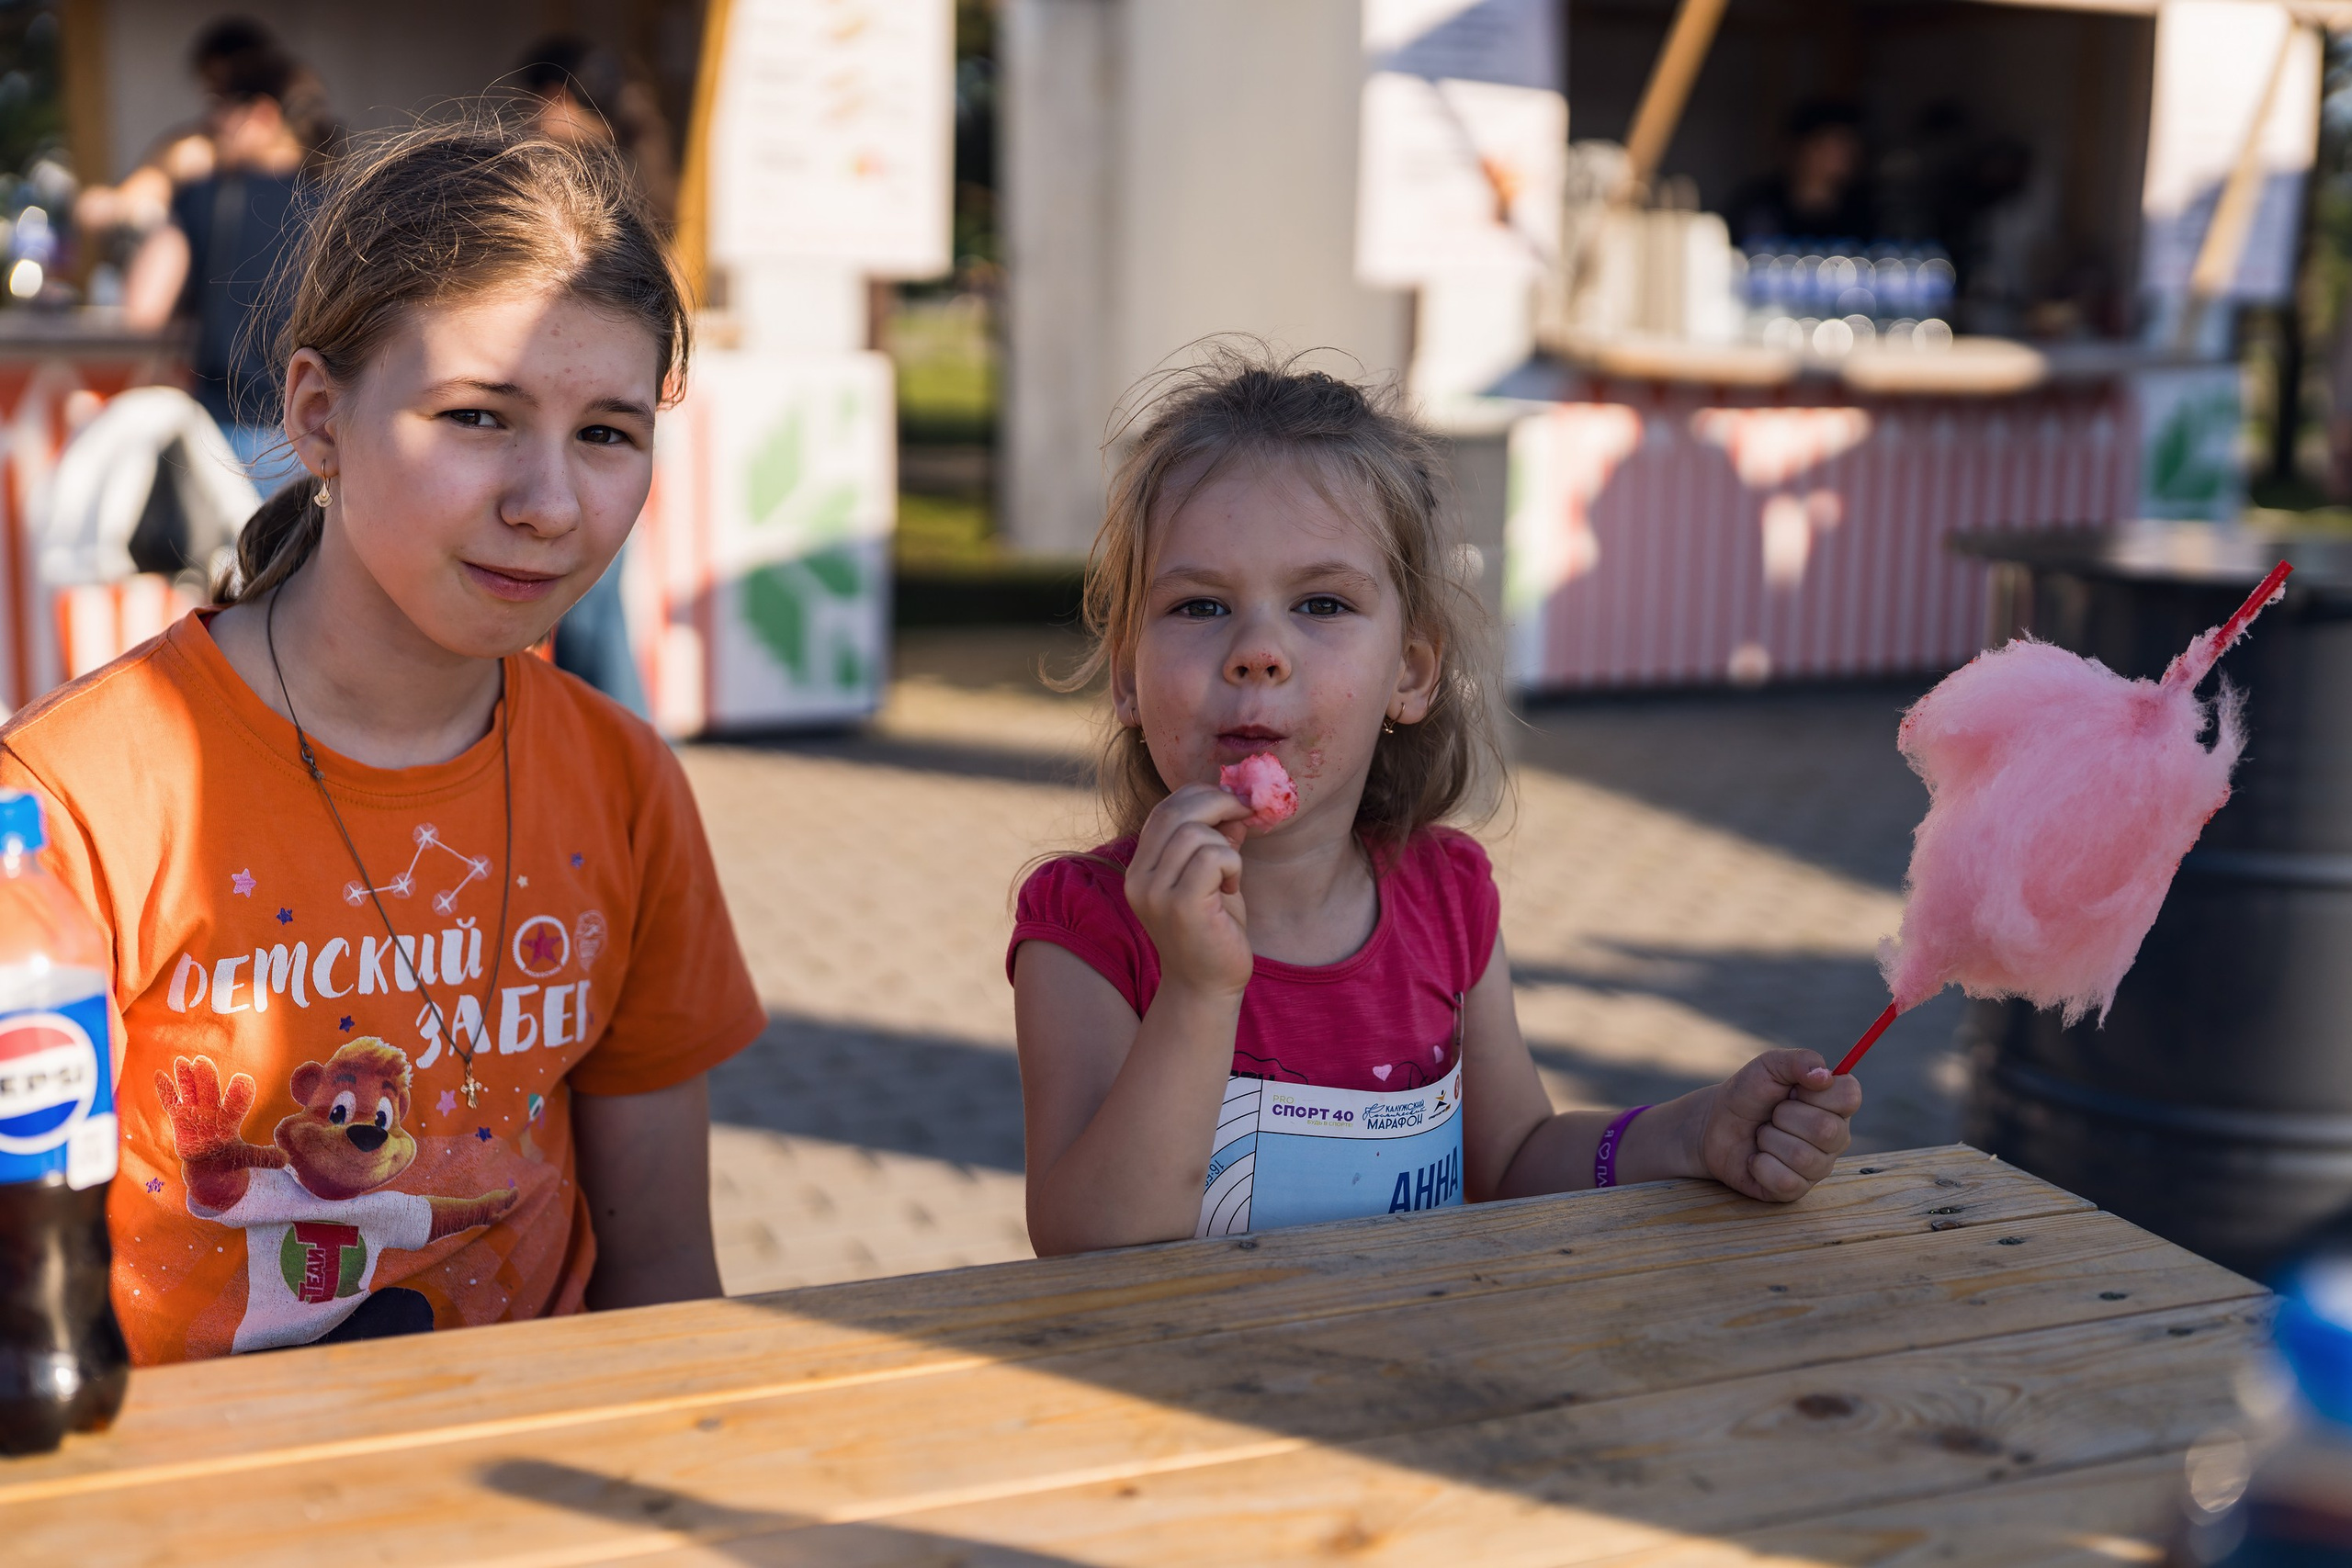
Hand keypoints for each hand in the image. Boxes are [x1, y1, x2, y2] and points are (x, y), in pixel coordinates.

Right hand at [154, 1055, 261, 1164]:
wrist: (209, 1165)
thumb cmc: (230, 1159)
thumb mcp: (246, 1159)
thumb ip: (264, 1157)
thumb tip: (286, 1159)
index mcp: (231, 1118)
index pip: (238, 1101)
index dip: (240, 1092)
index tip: (243, 1080)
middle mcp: (213, 1111)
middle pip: (210, 1091)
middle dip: (206, 1078)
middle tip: (202, 1061)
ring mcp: (195, 1112)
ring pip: (190, 1092)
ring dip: (186, 1078)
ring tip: (182, 1061)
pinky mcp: (180, 1117)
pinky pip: (171, 1102)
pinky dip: (165, 1091)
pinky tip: (159, 1074)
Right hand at [1126, 784, 1254, 998]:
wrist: (1207, 987)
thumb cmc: (1212, 931)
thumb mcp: (1211, 877)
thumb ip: (1214, 840)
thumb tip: (1233, 804)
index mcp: (1140, 868)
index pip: (1164, 810)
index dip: (1202, 796)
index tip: (1234, 802)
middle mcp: (1139, 879)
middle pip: (1176, 812)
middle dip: (1219, 805)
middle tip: (1246, 816)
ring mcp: (1156, 893)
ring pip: (1196, 833)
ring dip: (1226, 847)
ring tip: (1230, 876)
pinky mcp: (1181, 907)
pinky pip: (1213, 857)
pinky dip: (1232, 864)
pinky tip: (1231, 888)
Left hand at [1690, 1049, 1859, 1201]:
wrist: (1714, 1125)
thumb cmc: (1748, 1093)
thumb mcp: (1768, 1066)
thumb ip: (1798, 1060)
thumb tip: (1823, 1075)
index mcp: (1835, 1104)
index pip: (1850, 1096)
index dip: (1817, 1092)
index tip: (1793, 1090)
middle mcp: (1835, 1137)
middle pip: (1825, 1129)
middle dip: (1784, 1116)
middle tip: (1772, 1114)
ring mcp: (1818, 1166)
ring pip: (1802, 1157)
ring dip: (1769, 1140)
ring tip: (1762, 1135)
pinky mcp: (1796, 1189)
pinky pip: (1785, 1180)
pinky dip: (1760, 1165)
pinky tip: (1756, 1158)